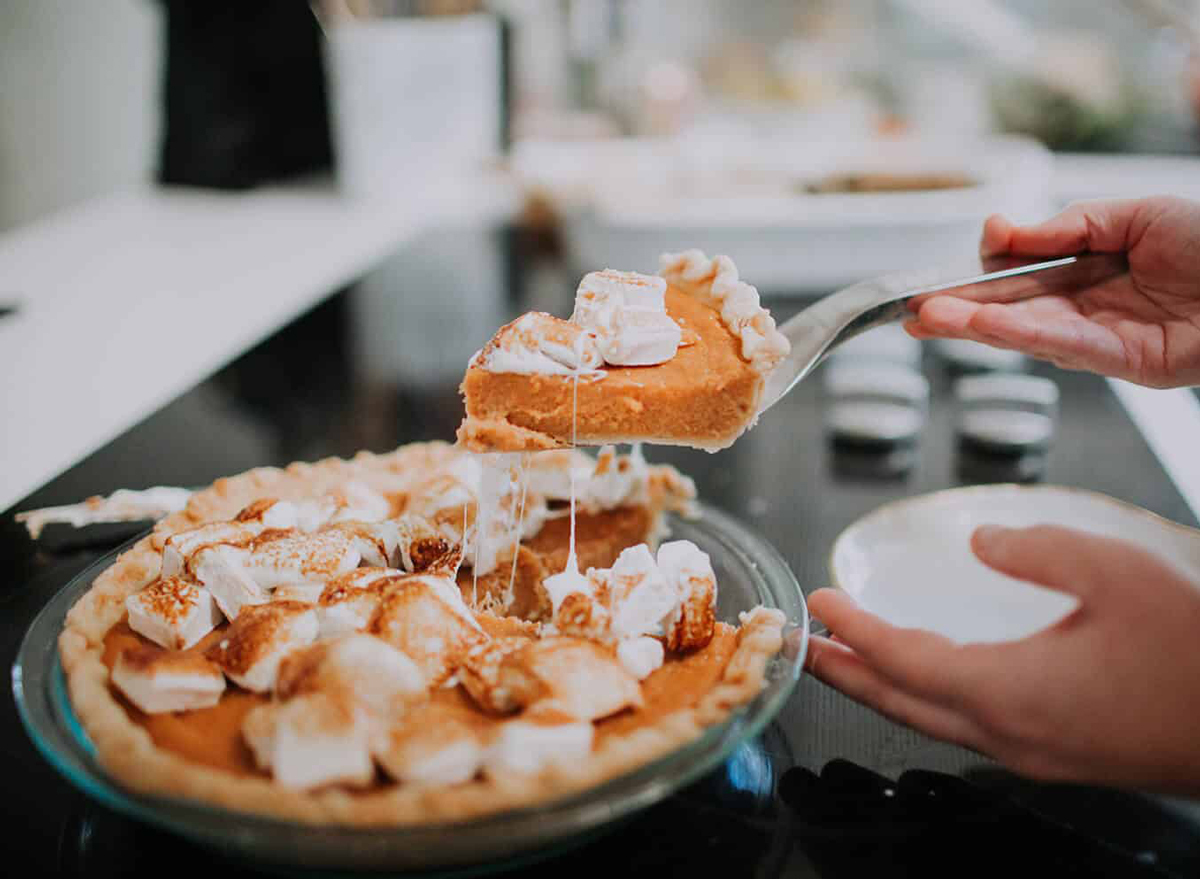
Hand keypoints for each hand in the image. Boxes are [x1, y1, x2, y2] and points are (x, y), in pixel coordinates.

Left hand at [805, 524, 1199, 794]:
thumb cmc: (1193, 657)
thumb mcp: (1117, 576)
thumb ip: (1038, 550)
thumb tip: (981, 542)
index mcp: (1008, 692)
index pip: (902, 661)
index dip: (854, 632)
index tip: (819, 604)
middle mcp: (1006, 733)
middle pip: (898, 702)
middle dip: (842, 672)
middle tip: (800, 646)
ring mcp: (1028, 753)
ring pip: (928, 719)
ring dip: (878, 686)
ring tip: (843, 658)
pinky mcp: (1051, 755)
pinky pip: (963, 727)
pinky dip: (923, 698)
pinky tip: (923, 676)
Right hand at [905, 196, 1199, 387]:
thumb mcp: (1132, 214)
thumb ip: (1065, 226)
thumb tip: (1000, 230)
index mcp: (1088, 273)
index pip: (1019, 278)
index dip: (980, 278)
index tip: (947, 271)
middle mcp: (1087, 309)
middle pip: (1010, 313)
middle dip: (958, 313)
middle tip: (910, 313)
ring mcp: (1102, 339)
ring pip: (1027, 333)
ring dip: (976, 327)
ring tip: (930, 319)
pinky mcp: (1123, 362)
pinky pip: (1065, 344)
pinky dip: (1023, 334)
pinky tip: (986, 326)